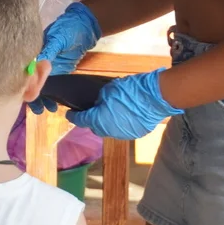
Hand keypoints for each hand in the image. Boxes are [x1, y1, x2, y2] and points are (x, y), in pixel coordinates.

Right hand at [27, 2, 101, 113]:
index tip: (26, 97)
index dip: (23, 84)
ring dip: (43, 99)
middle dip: (32, 96)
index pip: (24, 71)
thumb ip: (49, 51)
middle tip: (37, 109)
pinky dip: (52, 96)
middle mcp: (38, 62)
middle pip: (30, 81)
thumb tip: (36, 62)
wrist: (87, 27)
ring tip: (47, 109)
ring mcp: (49, 68)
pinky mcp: (59, 72)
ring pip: (41, 87)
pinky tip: (55, 105)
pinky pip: (53, 87)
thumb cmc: (70, 28)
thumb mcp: (58, 38)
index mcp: (34, 52)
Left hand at [65, 70, 183, 139]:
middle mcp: (108, 131)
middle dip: (92, 120)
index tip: (69, 113)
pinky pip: (123, 129)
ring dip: (108, 122)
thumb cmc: (128, 90)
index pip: (80, 120)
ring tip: (111, 112)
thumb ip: (100, 99)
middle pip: (95, 127)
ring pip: (110, 130)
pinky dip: (121, 123)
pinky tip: (125, 115)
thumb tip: (98, 104)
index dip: (73, 116)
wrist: (154, 98)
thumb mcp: (108, 89)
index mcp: (98, 120)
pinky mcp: (135, 134)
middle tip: (94, 110)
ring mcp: (122, 135)